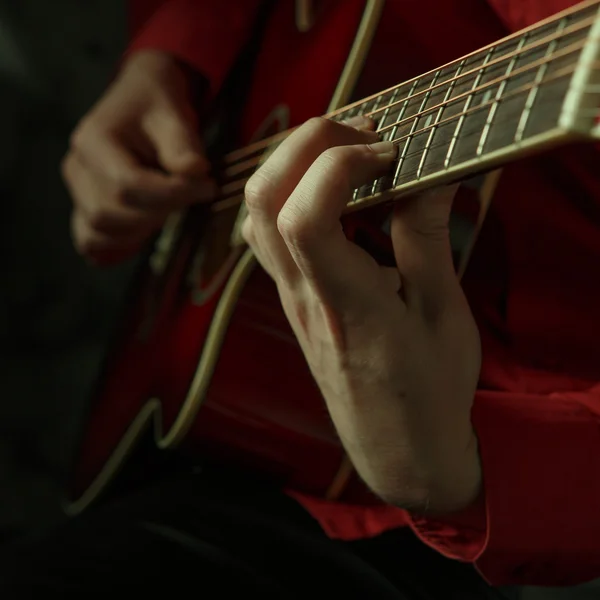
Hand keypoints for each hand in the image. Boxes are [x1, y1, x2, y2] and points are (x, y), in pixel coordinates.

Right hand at [62, 50, 215, 264]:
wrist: (143, 100)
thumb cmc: (158, 106)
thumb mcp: (174, 115)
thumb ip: (183, 146)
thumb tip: (195, 172)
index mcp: (92, 140)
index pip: (127, 185)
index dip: (171, 194)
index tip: (207, 187)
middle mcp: (77, 168)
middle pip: (110, 214)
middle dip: (158, 213)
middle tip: (191, 197)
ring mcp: (78, 192)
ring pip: (100, 232)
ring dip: (142, 230)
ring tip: (171, 207)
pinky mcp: (85, 208)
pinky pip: (92, 241)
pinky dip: (119, 244)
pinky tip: (148, 232)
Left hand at [242, 116, 481, 512]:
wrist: (396, 447)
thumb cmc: (427, 389)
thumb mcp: (442, 316)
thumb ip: (425, 241)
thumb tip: (425, 176)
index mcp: (347, 304)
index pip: (305, 219)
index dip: (339, 166)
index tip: (390, 153)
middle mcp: (304, 298)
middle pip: (261, 202)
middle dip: (303, 145)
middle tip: (361, 132)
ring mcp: (289, 299)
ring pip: (255, 215)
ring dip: (290, 164)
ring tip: (345, 150)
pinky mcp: (291, 300)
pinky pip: (267, 234)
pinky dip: (289, 192)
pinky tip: (332, 191)